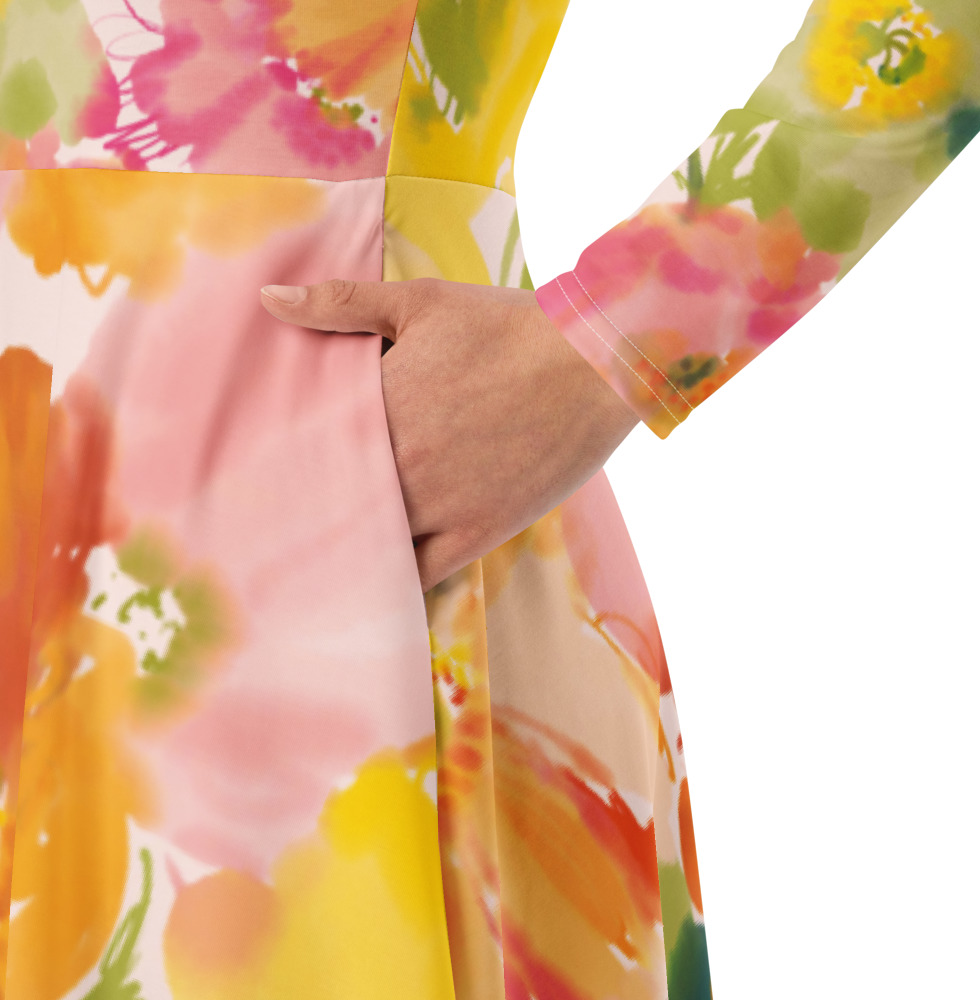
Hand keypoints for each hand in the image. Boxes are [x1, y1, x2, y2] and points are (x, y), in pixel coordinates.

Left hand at [259, 276, 639, 592]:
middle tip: (261, 540)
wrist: (594, 363)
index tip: (241, 489)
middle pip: (326, 509)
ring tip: (307, 568)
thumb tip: (268, 300)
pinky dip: (393, 582)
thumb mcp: (422, 302)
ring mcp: (439, 506)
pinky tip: (372, 584)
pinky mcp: (479, 532)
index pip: (301, 454)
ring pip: (368, 547)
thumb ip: (342, 305)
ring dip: (339, 555)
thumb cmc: (509, 326)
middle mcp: (399, 465)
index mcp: (377, 408)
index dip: (268, 475)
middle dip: (295, 522)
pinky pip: (421, 574)